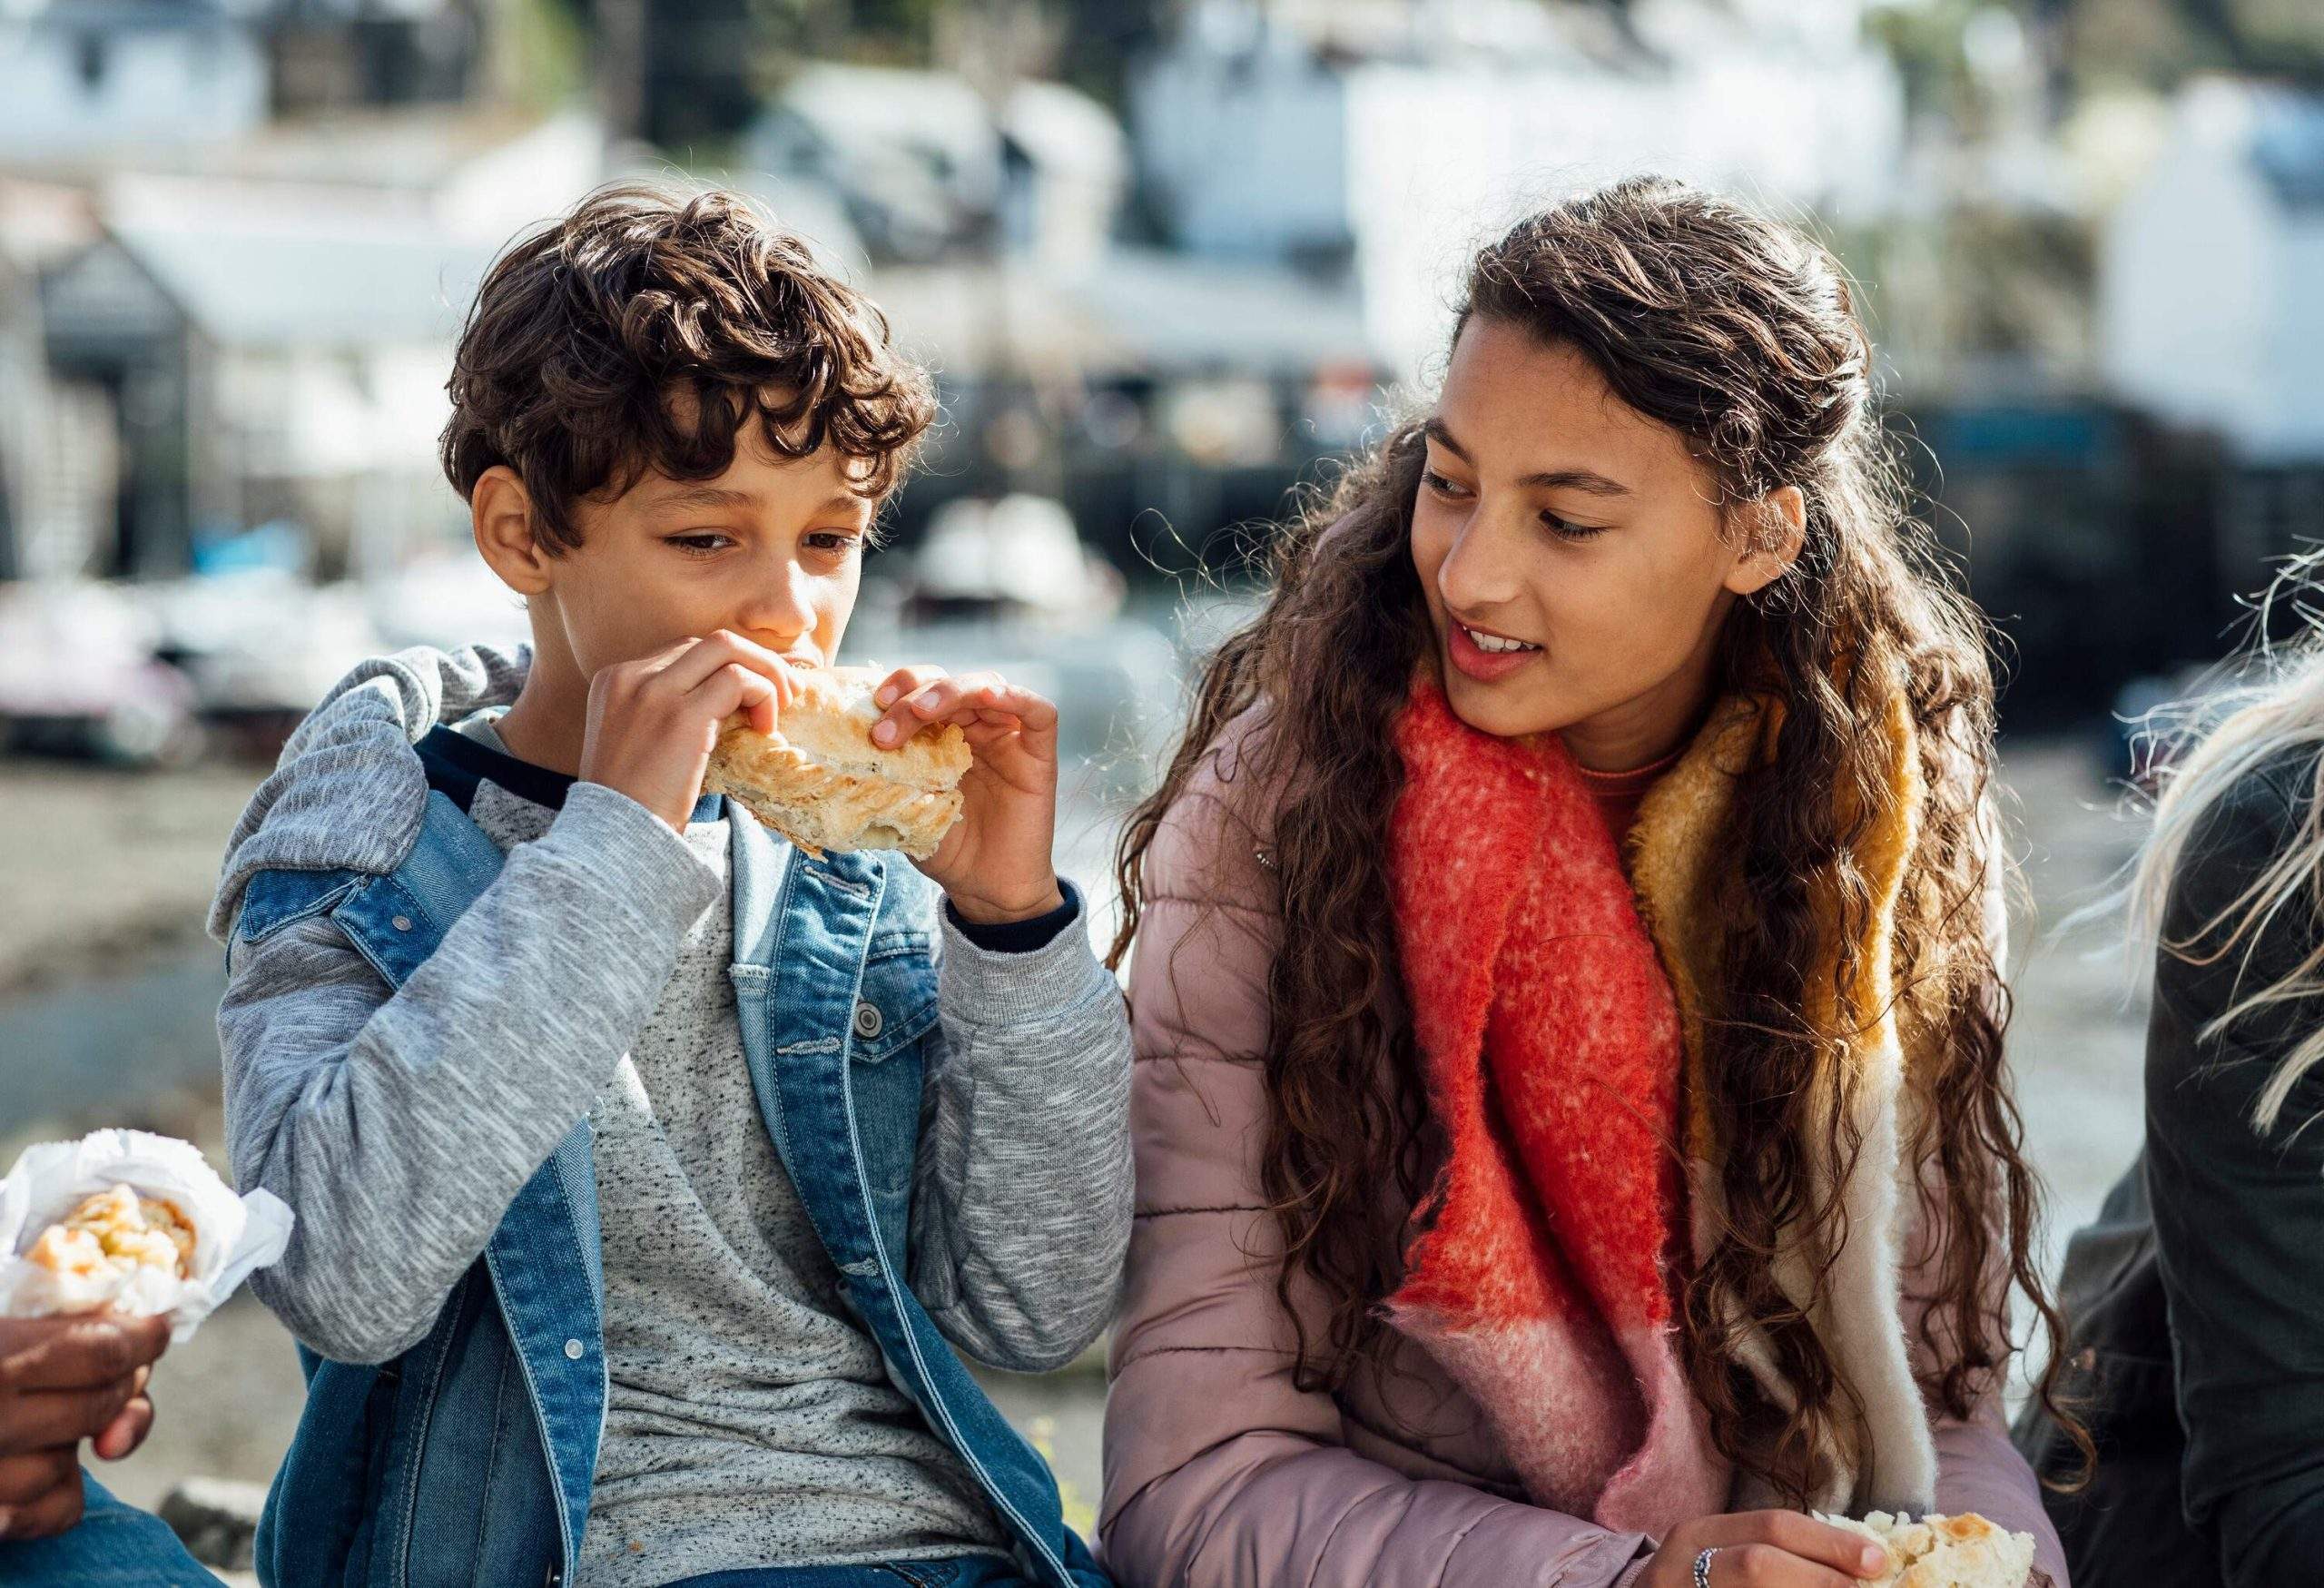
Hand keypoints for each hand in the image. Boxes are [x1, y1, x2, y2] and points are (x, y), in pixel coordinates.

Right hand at [0, 1313, 168, 1541]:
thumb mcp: (3, 1326)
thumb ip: (54, 1329)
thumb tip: (141, 1329)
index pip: (103, 1349)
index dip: (143, 1337)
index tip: (155, 1330)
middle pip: (103, 1402)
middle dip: (119, 1385)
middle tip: (108, 1375)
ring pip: (73, 1460)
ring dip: (73, 1441)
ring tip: (40, 1420)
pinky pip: (58, 1511)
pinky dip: (58, 1493)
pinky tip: (31, 1471)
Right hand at [579, 631, 804, 831]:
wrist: (616, 838)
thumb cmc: (634, 802)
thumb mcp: (640, 741)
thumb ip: (670, 710)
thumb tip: (732, 700)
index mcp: (615, 680)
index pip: (685, 651)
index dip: (729, 665)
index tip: (754, 691)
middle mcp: (631, 676)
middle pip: (709, 643)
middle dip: (756, 660)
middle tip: (787, 691)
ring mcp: (654, 692)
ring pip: (727, 649)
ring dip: (767, 672)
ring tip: (783, 706)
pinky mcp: (682, 716)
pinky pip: (739, 680)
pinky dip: (764, 696)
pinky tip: (766, 728)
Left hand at [867, 666, 1063, 924]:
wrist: (985, 889)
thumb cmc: (946, 849)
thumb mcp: (905, 807)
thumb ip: (886, 776)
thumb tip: (842, 750)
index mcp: (942, 735)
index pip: (921, 691)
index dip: (898, 687)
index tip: (871, 705)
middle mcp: (976, 729)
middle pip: (949, 684)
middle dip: (913, 696)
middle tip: (885, 731)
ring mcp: (1008, 738)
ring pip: (987, 687)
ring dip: (951, 691)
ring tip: (921, 711)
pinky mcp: (1039, 755)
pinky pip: (1039, 713)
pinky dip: (1014, 696)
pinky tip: (987, 696)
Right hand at [1636, 1511, 1890, 1587]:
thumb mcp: (1715, 1560)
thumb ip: (1769, 1555)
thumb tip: (1855, 1564)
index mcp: (1696, 1536)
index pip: (1770, 1527)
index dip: (1829, 1542)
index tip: (1877, 1560)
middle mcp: (1680, 1567)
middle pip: (1760, 1562)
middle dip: (1821, 1575)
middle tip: (1865, 1587)